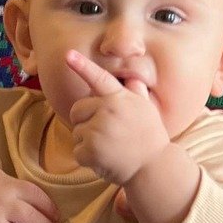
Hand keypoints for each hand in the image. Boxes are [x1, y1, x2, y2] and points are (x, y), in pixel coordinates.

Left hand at [65, 51, 172, 187]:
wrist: (154, 167)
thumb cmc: (150, 137)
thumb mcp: (146, 109)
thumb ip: (136, 92)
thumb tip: (133, 77)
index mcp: (119, 98)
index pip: (99, 78)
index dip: (82, 65)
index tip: (68, 54)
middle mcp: (108, 111)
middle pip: (77, 109)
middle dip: (85, 120)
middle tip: (105, 133)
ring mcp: (98, 130)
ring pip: (76, 132)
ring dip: (87, 141)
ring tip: (109, 147)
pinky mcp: (90, 150)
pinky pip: (77, 151)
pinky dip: (87, 158)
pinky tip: (105, 159)